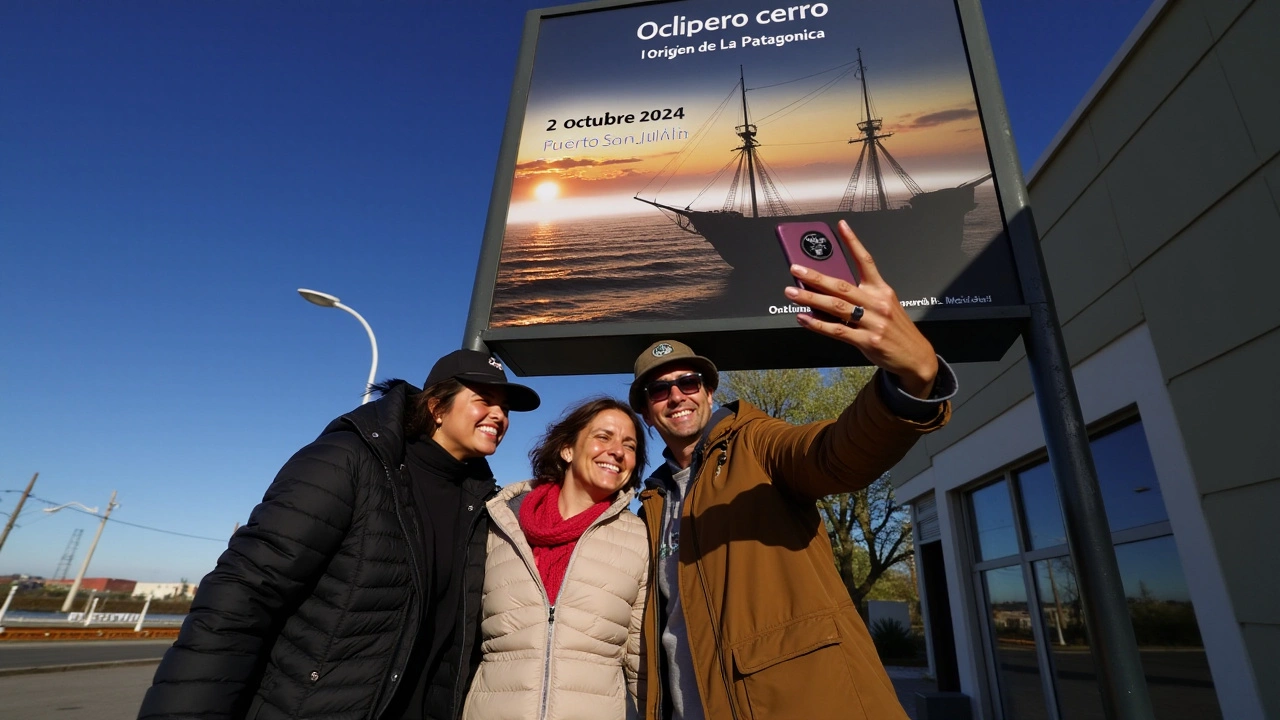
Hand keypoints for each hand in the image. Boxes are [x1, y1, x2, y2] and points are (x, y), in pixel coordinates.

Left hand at [783, 220, 938, 397]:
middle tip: (796, 269)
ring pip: (836, 306)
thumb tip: (829, 289)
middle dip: (815, 276)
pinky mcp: (867, 340)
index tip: (841, 226)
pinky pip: (837, 330)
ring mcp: (873, 322)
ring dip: (811, 298)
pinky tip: (803, 318)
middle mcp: (877, 303)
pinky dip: (817, 324)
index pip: (866, 261)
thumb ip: (862, 296)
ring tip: (792, 293)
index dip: (853, 243)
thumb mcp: (885, 306)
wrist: (916, 356)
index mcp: (882, 290)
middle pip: (842, 285)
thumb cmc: (895, 329)